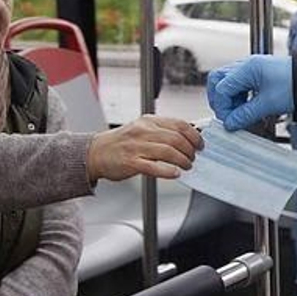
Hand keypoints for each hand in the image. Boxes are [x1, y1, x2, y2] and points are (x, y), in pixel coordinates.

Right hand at [87, 115, 204, 180]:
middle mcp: (143, 131)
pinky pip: (154, 166)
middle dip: (190, 150)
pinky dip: (168, 171)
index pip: (179, 124)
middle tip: (193, 158)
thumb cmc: (121, 143)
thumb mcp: (142, 129)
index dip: (194, 135)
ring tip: (187, 166)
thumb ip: (163, 132)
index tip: (200, 144)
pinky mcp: (131, 162)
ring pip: (168, 151)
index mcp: (149, 121)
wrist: (96, 152)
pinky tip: (175, 174)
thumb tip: (189, 137)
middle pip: (176, 138)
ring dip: (182, 161)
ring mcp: (136, 146)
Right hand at [207, 55, 292, 131]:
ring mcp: (252, 68)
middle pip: (219, 80)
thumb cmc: (295, 86)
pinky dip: (239, 96)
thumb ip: (245, 115)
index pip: (221, 88)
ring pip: (228, 82)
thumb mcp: (268, 104)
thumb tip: (229, 124)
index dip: (223, 107)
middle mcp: (246, 65)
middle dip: (220, 99)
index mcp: (247, 68)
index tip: (230, 122)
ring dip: (230, 99)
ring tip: (240, 114)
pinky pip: (240, 84)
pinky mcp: (258, 74)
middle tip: (228, 116)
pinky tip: (247, 108)